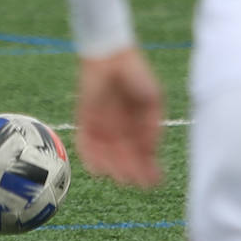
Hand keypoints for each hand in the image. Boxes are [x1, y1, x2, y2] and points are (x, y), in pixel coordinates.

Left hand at [75, 47, 163, 187]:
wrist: (112, 56)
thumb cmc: (136, 75)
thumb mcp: (152, 101)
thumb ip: (152, 125)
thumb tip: (152, 150)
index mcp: (138, 123)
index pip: (143, 151)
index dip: (148, 167)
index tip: (155, 182)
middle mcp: (120, 127)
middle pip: (124, 155)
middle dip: (131, 171)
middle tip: (137, 185)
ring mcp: (102, 124)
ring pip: (106, 152)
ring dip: (113, 167)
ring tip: (121, 179)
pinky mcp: (85, 118)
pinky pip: (86, 140)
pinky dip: (90, 156)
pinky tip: (97, 170)